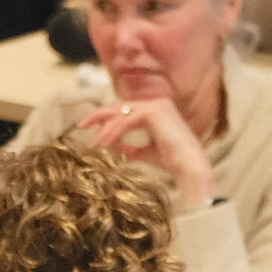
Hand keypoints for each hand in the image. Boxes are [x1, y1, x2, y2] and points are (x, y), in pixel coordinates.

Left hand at [77, 97, 215, 205]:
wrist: (190, 167)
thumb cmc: (173, 162)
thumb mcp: (146, 153)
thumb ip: (132, 148)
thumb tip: (115, 149)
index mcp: (157, 110)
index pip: (126, 109)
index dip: (107, 118)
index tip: (90, 128)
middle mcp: (158, 104)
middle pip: (120, 106)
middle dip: (100, 115)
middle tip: (82, 125)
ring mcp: (157, 106)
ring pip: (122, 113)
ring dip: (107, 128)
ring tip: (96, 143)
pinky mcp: (154, 112)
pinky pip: (127, 120)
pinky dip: (114, 131)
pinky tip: (105, 143)